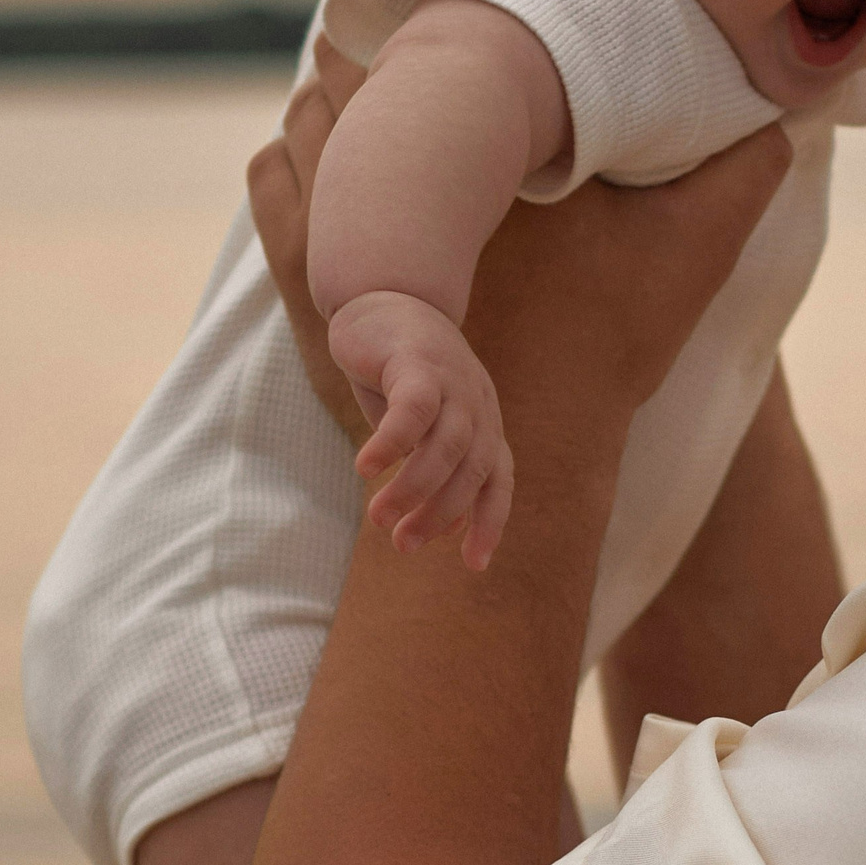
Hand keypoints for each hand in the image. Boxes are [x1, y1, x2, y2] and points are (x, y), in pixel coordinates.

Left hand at [250, 35, 796, 502]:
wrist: (530, 452)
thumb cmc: (606, 344)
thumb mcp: (693, 250)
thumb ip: (744, 174)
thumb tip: (788, 113)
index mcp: (482, 159)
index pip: (435, 45)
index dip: (442, 8)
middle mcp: (392, 185)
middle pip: (353, 73)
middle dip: (374, 45)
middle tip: (397, 25)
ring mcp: (333, 240)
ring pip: (303, 125)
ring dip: (329, 99)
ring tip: (356, 81)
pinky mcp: (306, 290)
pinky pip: (274, 189)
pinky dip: (290, 160)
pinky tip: (318, 156)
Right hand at [329, 289, 512, 569]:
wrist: (384, 298)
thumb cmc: (402, 373)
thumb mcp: (424, 425)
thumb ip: (433, 468)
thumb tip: (442, 526)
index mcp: (483, 424)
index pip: (499, 481)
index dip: (489, 523)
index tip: (473, 565)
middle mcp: (477, 405)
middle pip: (473, 469)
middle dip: (440, 513)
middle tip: (402, 545)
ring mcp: (453, 381)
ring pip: (448, 445)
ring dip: (415, 487)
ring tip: (379, 518)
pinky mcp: (418, 362)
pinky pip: (413, 409)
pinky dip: (394, 442)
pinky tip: (366, 468)